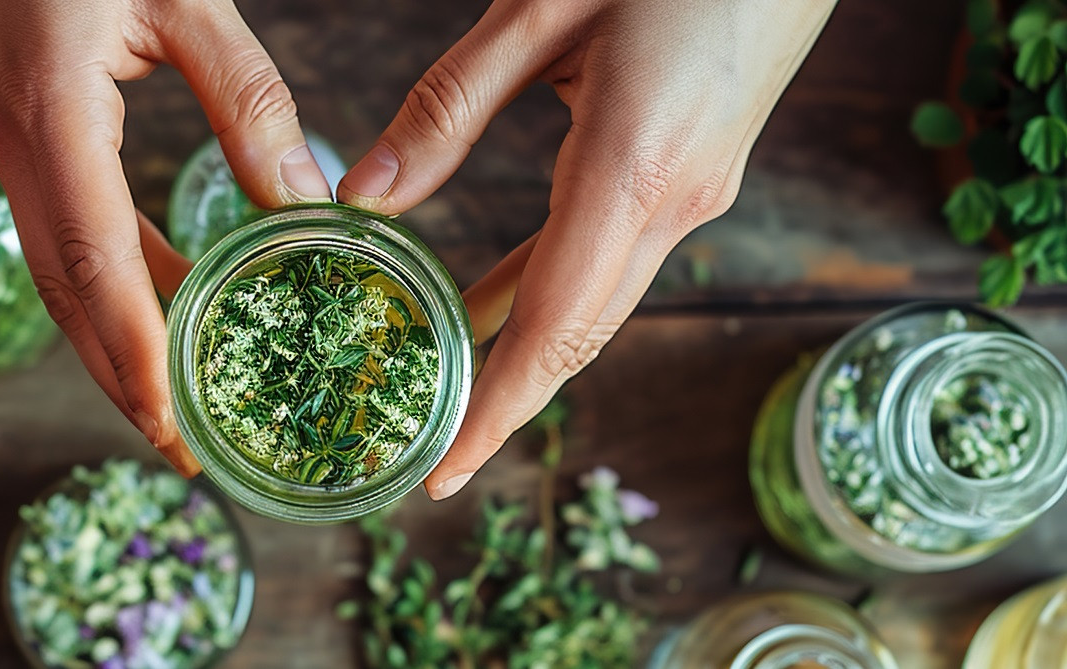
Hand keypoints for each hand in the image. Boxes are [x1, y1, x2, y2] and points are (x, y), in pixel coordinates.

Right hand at [0, 0, 333, 475]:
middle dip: (120, 378)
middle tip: (182, 452)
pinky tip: (164, 309)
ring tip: (178, 407)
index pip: (93, 259)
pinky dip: (111, 285)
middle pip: (65, 292)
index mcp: (51, 115)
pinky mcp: (16, 132)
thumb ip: (247, 96)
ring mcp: (3, 142)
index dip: (133, 350)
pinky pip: (62, 232)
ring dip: (112, 344)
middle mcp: (12, 144)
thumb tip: (306, 197)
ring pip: (57, 272)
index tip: (174, 424)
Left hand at [335, 0, 836, 498]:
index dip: (498, 407)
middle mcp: (677, 199)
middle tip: (435, 455)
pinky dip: (554, 287)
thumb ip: (448, 107)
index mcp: (633, 164)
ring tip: (448, 384)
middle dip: (507, 403)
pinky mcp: (701, 171)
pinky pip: (615, 254)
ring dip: (528, 347)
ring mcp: (699, 190)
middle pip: (583, 333)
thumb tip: (366, 195)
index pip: (556, 323)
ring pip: (600, 298)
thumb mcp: (538, 10)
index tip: (448, 470)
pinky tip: (498, 297)